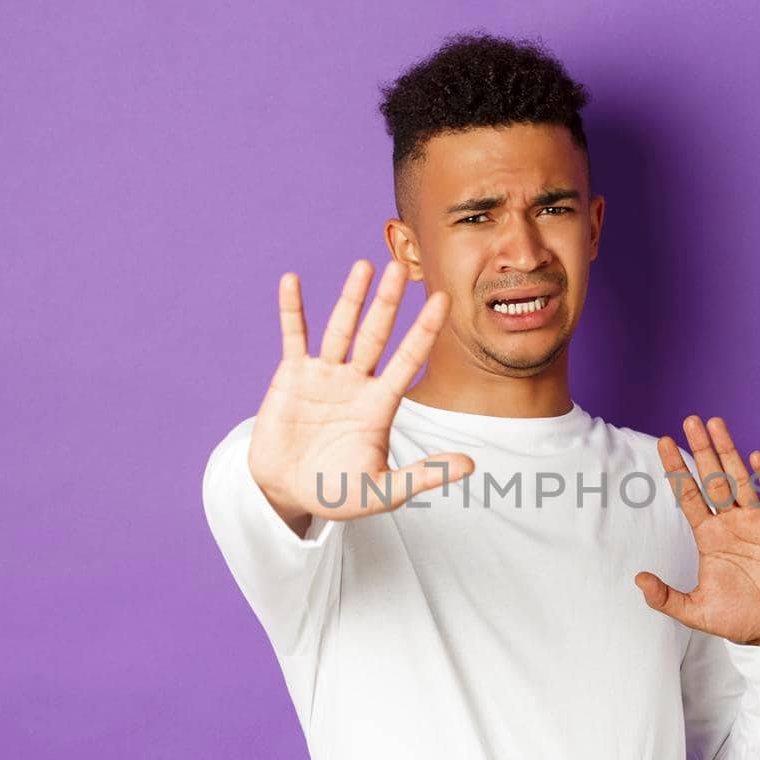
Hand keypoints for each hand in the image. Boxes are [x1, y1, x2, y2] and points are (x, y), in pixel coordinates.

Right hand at [249, 258, 474, 524]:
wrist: (288, 494)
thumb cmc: (338, 493)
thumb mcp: (384, 490)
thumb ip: (425, 474)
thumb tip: (471, 465)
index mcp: (381, 404)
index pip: (409, 359)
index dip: (425, 330)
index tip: (443, 300)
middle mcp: (356, 382)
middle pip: (377, 334)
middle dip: (389, 302)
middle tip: (401, 266)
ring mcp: (324, 375)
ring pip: (341, 329)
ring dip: (351, 298)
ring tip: (364, 265)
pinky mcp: (292, 376)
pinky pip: (293, 336)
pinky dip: (292, 309)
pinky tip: (292, 281)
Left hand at [634, 415, 759, 645]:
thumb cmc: (739, 620)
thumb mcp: (696, 612)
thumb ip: (666, 598)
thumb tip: (638, 579)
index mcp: (710, 537)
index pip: (689, 495)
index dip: (677, 470)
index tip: (663, 442)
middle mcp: (732, 522)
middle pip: (713, 478)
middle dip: (702, 450)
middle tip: (690, 420)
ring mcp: (758, 522)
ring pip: (741, 478)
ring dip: (729, 452)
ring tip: (716, 424)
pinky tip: (755, 457)